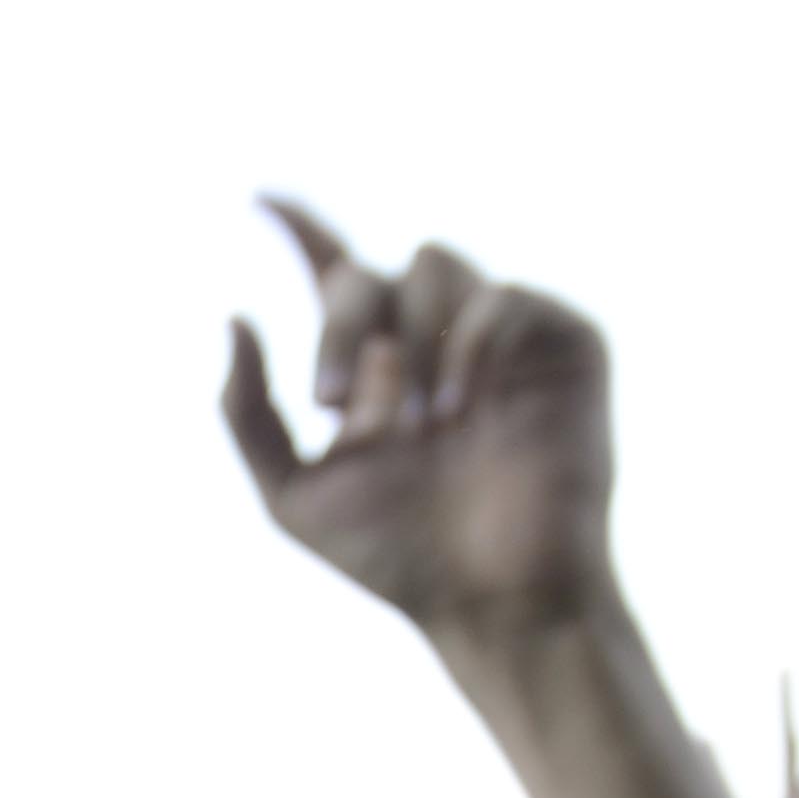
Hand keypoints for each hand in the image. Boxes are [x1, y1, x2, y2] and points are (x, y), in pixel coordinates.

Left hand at [217, 198, 618, 645]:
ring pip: (435, 264)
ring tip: (414, 424)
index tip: (256, 196)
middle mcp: (433, 339)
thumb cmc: (400, 557)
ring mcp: (501, 336)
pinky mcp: (564, 343)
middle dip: (338, 326)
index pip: (334, 272)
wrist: (492, 600)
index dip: (299, 227)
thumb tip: (234, 316)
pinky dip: (468, 346)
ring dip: (406, 336)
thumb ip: (248, 412)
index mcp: (372, 365)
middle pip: (368, 272)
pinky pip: (506, 297)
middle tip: (329, 403)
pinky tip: (457, 412)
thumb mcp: (293, 495)